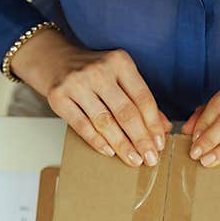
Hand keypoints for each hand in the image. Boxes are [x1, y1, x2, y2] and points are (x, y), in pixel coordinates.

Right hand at [12, 30, 170, 166]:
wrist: (55, 60)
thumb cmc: (95, 74)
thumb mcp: (121, 77)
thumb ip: (141, 100)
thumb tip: (164, 128)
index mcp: (119, 62)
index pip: (142, 98)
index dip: (153, 125)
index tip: (159, 145)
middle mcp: (98, 70)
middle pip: (126, 112)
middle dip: (141, 139)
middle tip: (150, 159)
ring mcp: (77, 83)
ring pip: (105, 122)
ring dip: (122, 145)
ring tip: (133, 160)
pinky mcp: (59, 97)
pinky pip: (82, 125)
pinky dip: (97, 141)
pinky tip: (109, 152)